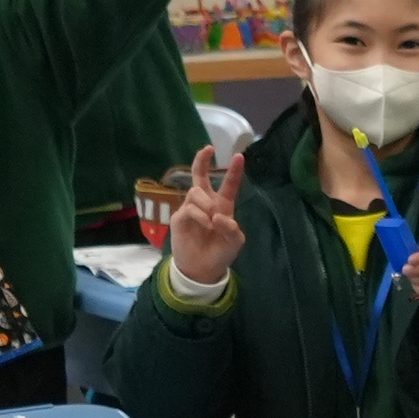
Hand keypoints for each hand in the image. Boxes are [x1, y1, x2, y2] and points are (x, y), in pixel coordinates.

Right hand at [163, 146, 242, 288]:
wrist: (203, 268)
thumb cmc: (221, 252)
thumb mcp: (235, 242)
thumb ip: (232, 229)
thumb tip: (219, 216)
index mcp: (223, 206)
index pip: (228, 185)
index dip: (233, 171)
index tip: (239, 156)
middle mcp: (206, 203)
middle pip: (199, 176)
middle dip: (201, 161)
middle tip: (208, 149)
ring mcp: (191, 209)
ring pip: (196, 192)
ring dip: (206, 204)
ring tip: (211, 222)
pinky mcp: (179, 217)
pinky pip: (190, 208)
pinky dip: (200, 215)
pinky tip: (206, 225)